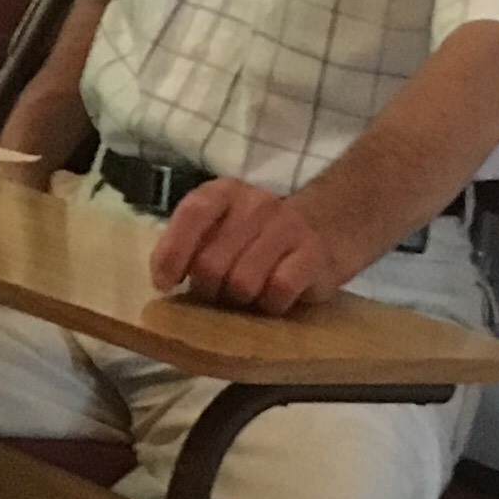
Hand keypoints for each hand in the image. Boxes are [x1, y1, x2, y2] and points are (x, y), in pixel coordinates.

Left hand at [152, 180, 363, 313]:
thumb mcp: (226, 227)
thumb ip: (193, 245)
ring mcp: (287, 227)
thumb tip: (163, 282)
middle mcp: (255, 204)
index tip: (166, 284)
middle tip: (221, 295)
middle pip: (211, 263)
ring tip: (250, 295)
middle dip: (209, 291)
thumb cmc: (263, 235)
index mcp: (224, 193)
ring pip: (242, 283)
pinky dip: (271, 305)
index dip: (172, 253)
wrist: (335, 223)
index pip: (192, 215)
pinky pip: (277, 292)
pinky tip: (275, 299)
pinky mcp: (314, 255)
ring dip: (241, 301)